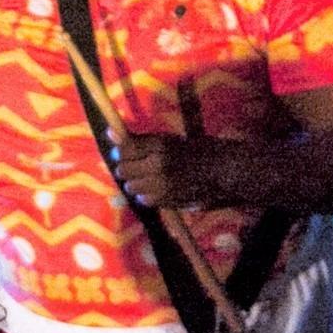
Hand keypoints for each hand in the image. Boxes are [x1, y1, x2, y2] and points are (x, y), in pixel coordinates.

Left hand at [107, 131, 249, 210]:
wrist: (223, 171)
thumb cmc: (198, 150)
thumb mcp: (170, 140)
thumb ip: (139, 140)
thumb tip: (109, 132)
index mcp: (161, 143)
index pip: (125, 148)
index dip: (120, 151)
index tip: (123, 152)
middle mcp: (158, 163)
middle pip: (123, 169)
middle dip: (126, 169)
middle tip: (136, 167)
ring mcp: (161, 184)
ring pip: (130, 187)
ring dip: (135, 184)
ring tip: (150, 179)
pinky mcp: (166, 200)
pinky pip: (144, 200)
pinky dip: (147, 196)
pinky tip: (159, 189)